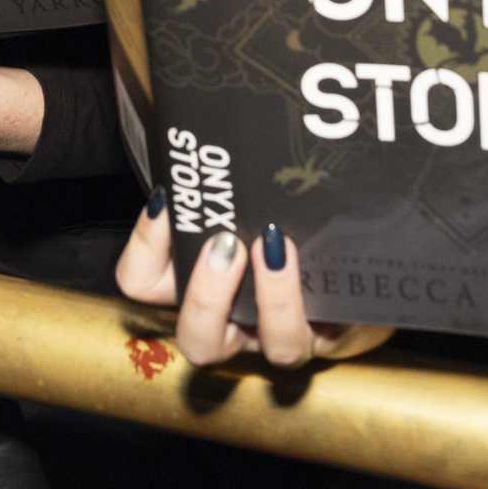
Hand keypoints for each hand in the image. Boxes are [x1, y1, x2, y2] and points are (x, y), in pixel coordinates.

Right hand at [112, 201, 392, 368]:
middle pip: (198, 341)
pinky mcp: (335, 333)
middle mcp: (235, 325)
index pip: (143, 283)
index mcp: (194, 289)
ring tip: (277, 246)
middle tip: (224, 244)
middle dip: (207, 296)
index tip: (167, 200)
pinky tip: (319, 257)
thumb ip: (208, 187)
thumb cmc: (274, 226)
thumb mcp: (236, 205)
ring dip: (276, 297)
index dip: (146, 247)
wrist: (344, 269)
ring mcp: (285, 335)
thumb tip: (191, 142)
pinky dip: (316, 291)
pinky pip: (329, 326)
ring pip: (276, 345)